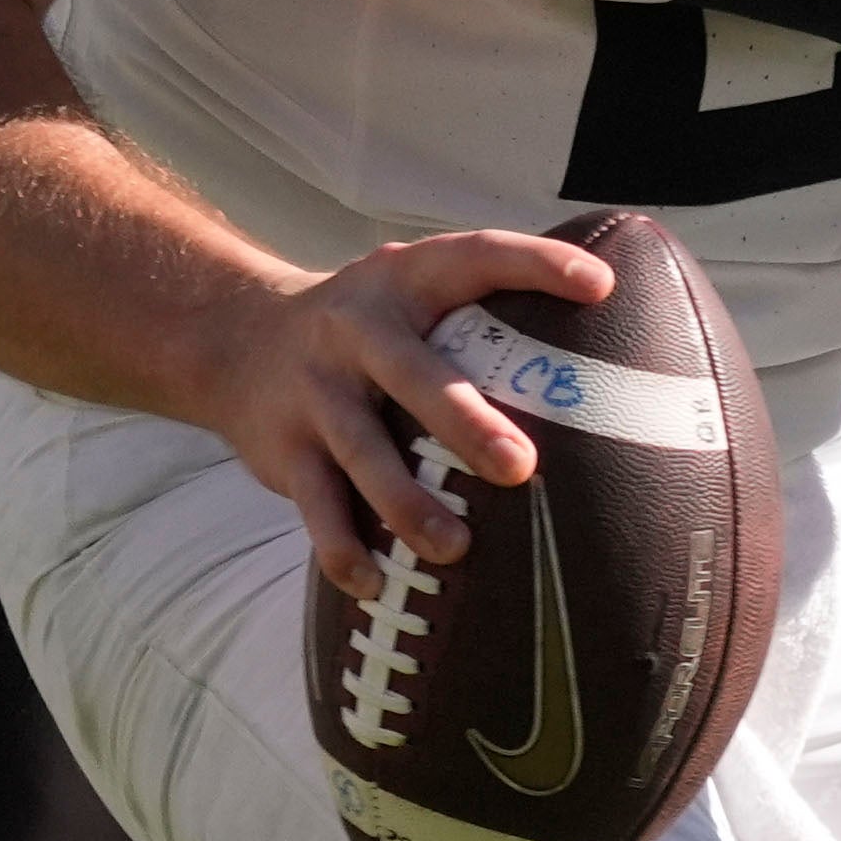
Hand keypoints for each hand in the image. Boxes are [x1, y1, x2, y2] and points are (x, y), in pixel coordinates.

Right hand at [196, 229, 617, 604]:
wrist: (232, 339)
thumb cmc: (364, 330)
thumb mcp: (409, 296)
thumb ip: (480, 316)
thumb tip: (607, 359)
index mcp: (402, 282)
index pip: (474, 257)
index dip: (535, 264)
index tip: (599, 286)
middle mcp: (355, 330)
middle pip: (412, 373)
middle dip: (464, 420)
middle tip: (521, 466)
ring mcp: (316, 391)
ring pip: (362, 452)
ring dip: (407, 502)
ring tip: (454, 546)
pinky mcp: (284, 450)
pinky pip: (316, 508)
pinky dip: (343, 549)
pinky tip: (373, 584)